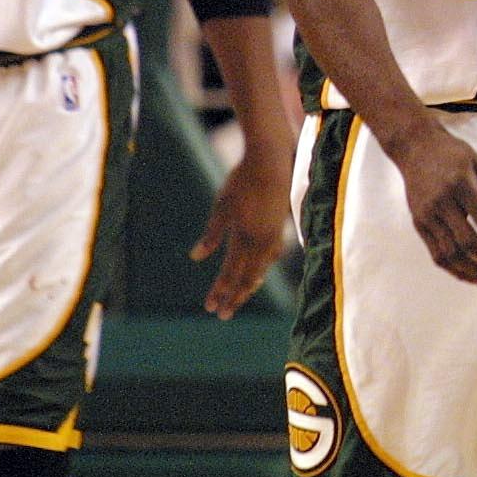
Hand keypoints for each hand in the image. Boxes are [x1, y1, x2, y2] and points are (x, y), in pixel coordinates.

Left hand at [191, 150, 291, 319]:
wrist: (271, 162)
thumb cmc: (242, 181)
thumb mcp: (222, 206)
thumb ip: (211, 234)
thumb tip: (195, 257)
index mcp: (244, 237)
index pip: (230, 273)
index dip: (220, 291)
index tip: (210, 307)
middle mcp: (261, 241)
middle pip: (247, 277)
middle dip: (234, 297)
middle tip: (223, 315)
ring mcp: (274, 235)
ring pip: (261, 269)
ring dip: (249, 285)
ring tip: (239, 297)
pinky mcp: (280, 227)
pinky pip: (271, 256)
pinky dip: (263, 268)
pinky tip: (260, 270)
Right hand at [389, 119, 476, 285]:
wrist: (414, 147)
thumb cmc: (451, 153)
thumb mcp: (476, 160)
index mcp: (460, 186)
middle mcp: (441, 204)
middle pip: (469, 243)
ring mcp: (427, 216)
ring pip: (452, 255)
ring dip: (476, 272)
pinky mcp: (419, 224)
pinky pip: (437, 255)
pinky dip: (456, 270)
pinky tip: (474, 276)